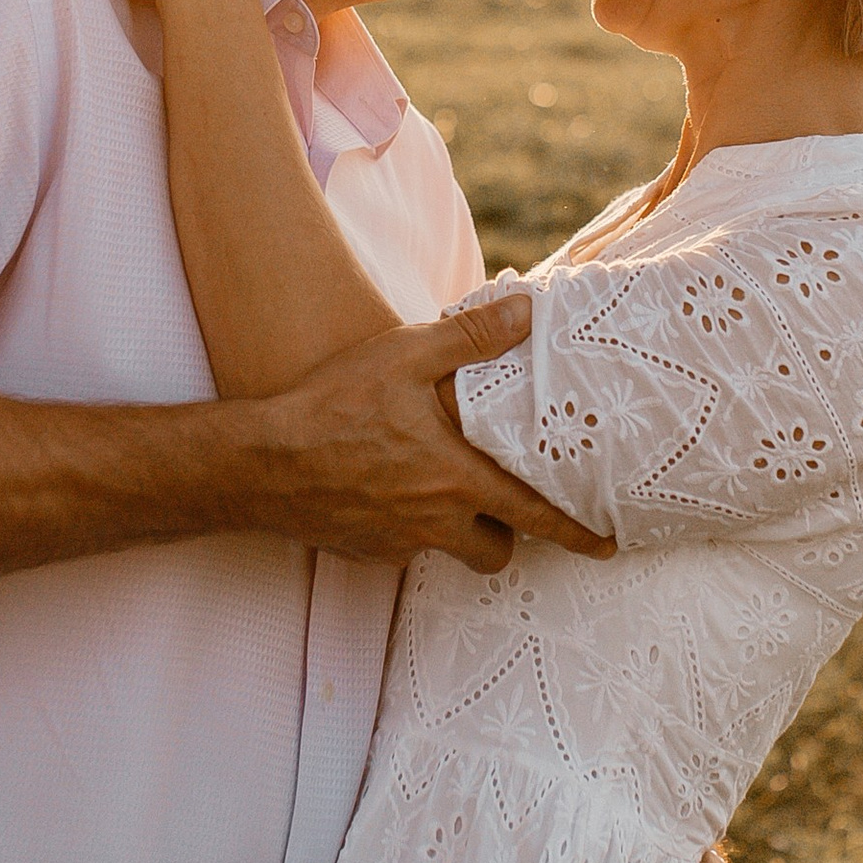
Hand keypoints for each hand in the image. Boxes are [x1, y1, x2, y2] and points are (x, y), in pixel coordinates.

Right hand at [239, 298, 615, 573]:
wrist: (257, 463)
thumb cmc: (331, 405)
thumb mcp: (404, 356)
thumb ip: (471, 338)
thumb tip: (527, 311)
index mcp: (456, 479)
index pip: (534, 516)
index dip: (576, 534)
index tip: (605, 546)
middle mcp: (433, 522)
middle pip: (496, 550)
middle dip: (508, 536)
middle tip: (505, 508)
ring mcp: (396, 543)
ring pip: (447, 550)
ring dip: (457, 531)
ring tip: (441, 493)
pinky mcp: (363, 552)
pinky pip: (402, 548)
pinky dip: (406, 527)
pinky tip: (384, 490)